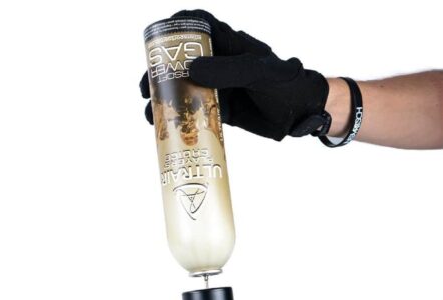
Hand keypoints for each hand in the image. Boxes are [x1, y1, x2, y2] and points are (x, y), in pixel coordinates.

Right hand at [141, 9, 328, 140]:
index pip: (197, 26)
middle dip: (159, 72)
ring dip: (164, 99)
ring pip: (184, 88)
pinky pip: (194, 112)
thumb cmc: (286, 86)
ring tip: (149, 113)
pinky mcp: (220, 110)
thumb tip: (191, 71)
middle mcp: (219, 64)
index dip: (173, 29)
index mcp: (229, 44)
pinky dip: (179, 118)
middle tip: (145, 89)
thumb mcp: (259, 74)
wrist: (300, 115)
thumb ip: (228, 71)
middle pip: (181, 61)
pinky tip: (164, 127)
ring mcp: (218, 88)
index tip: (153, 44)